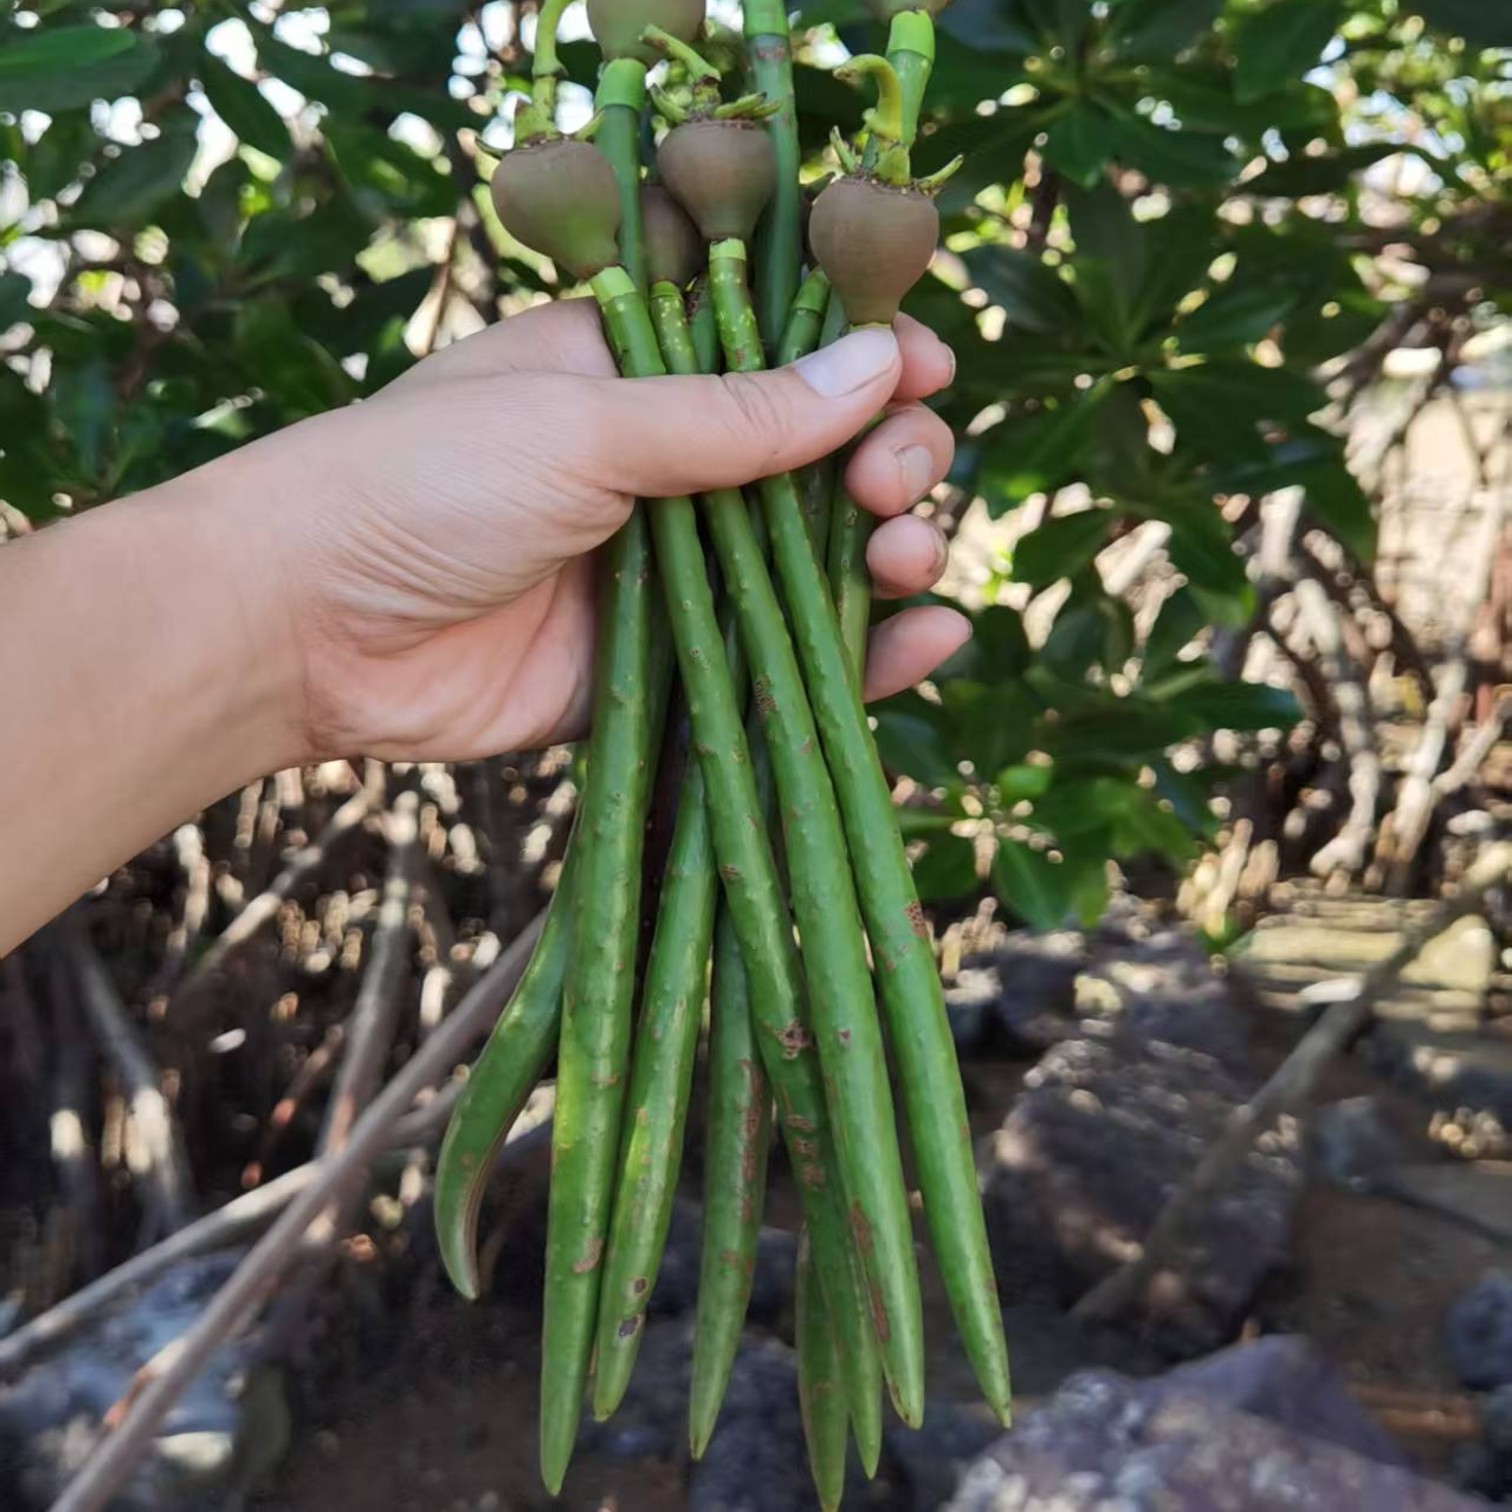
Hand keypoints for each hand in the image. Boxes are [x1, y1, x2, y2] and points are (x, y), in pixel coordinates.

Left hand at [248, 296, 965, 760]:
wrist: (303, 629)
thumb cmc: (425, 483)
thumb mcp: (587, 423)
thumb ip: (738, 414)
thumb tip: (881, 364)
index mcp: (640, 371)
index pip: (783, 352)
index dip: (864, 358)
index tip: (926, 369)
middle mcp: (668, 468)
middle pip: (822, 458)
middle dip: (887, 461)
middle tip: (890, 484)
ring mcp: (673, 571)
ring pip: (816, 561)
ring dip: (887, 553)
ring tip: (905, 555)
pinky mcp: (667, 668)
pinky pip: (779, 659)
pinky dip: (861, 657)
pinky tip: (927, 642)